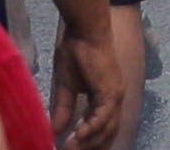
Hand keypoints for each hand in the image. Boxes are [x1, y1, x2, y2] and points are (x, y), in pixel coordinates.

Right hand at [55, 20, 131, 149]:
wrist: (84, 31)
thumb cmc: (75, 53)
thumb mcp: (65, 87)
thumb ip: (64, 109)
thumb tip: (55, 131)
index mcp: (105, 98)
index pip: (101, 128)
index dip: (88, 142)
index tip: (70, 149)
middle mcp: (114, 99)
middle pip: (107, 133)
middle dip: (91, 148)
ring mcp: (115, 95)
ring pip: (107, 129)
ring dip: (88, 143)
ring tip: (69, 149)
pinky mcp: (111, 90)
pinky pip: (103, 117)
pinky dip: (91, 130)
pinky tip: (76, 137)